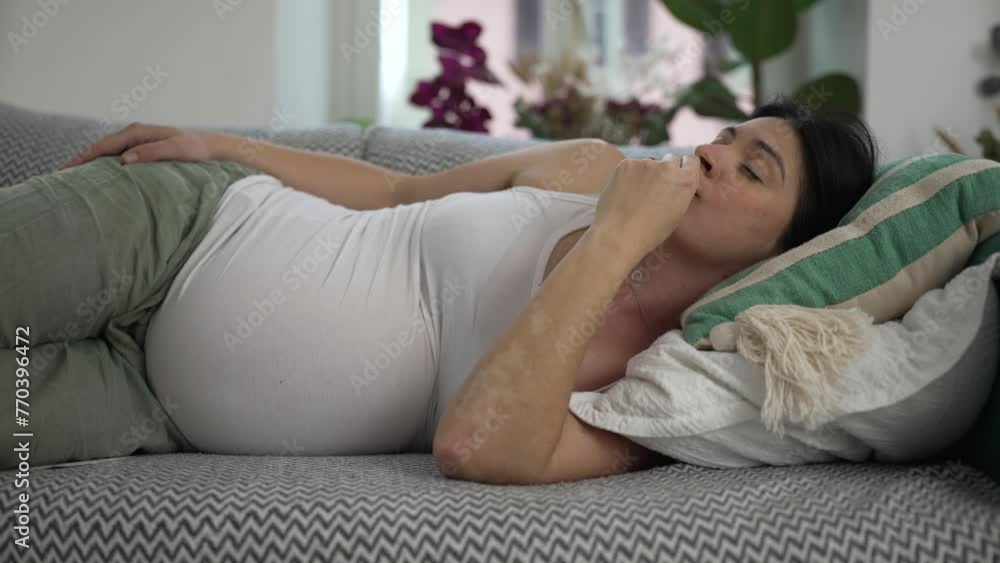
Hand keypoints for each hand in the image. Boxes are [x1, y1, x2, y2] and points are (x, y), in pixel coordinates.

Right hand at [58, 122, 224, 169]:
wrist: (213, 149)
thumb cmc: (197, 149)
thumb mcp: (176, 150)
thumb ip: (152, 153)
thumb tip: (124, 160)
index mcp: (139, 132)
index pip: (103, 145)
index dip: (84, 157)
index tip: (67, 168)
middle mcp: (136, 135)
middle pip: (101, 148)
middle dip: (81, 161)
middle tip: (61, 176)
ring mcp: (139, 142)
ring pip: (108, 154)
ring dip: (91, 164)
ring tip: (74, 179)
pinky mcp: (144, 152)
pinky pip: (118, 158)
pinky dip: (105, 166)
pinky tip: (100, 177)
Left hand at [590, 153, 700, 259]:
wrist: (619, 235)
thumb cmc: (649, 232)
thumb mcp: (677, 212)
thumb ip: (681, 190)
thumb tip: (675, 178)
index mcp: (686, 181)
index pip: (691, 161)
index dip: (683, 168)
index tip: (676, 176)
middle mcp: (668, 167)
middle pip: (670, 160)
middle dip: (665, 170)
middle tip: (654, 189)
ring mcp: (646, 163)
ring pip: (648, 163)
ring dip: (645, 173)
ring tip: (635, 196)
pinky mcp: (626, 164)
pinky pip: (631, 166)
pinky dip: (628, 176)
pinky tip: (624, 193)